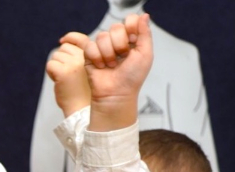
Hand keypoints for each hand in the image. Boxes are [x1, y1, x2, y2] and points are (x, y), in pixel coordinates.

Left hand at [47, 36, 91, 117]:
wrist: (83, 108)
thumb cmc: (85, 89)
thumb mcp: (88, 68)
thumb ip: (80, 54)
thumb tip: (62, 40)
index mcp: (94, 54)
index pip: (79, 38)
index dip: (69, 38)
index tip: (63, 41)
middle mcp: (85, 57)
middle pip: (64, 48)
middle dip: (62, 59)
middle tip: (67, 73)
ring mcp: (74, 64)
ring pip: (56, 56)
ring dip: (56, 66)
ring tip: (65, 78)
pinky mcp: (64, 72)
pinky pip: (50, 65)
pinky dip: (51, 72)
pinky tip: (58, 80)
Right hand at [81, 13, 152, 127]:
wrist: (116, 93)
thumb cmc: (132, 77)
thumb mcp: (145, 54)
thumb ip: (145, 34)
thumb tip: (144, 15)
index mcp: (131, 39)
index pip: (130, 20)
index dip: (131, 27)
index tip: (133, 41)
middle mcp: (116, 41)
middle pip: (115, 27)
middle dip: (120, 44)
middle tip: (122, 58)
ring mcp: (102, 47)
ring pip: (102, 36)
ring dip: (108, 53)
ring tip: (111, 65)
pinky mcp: (89, 55)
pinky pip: (90, 46)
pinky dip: (96, 58)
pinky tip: (101, 67)